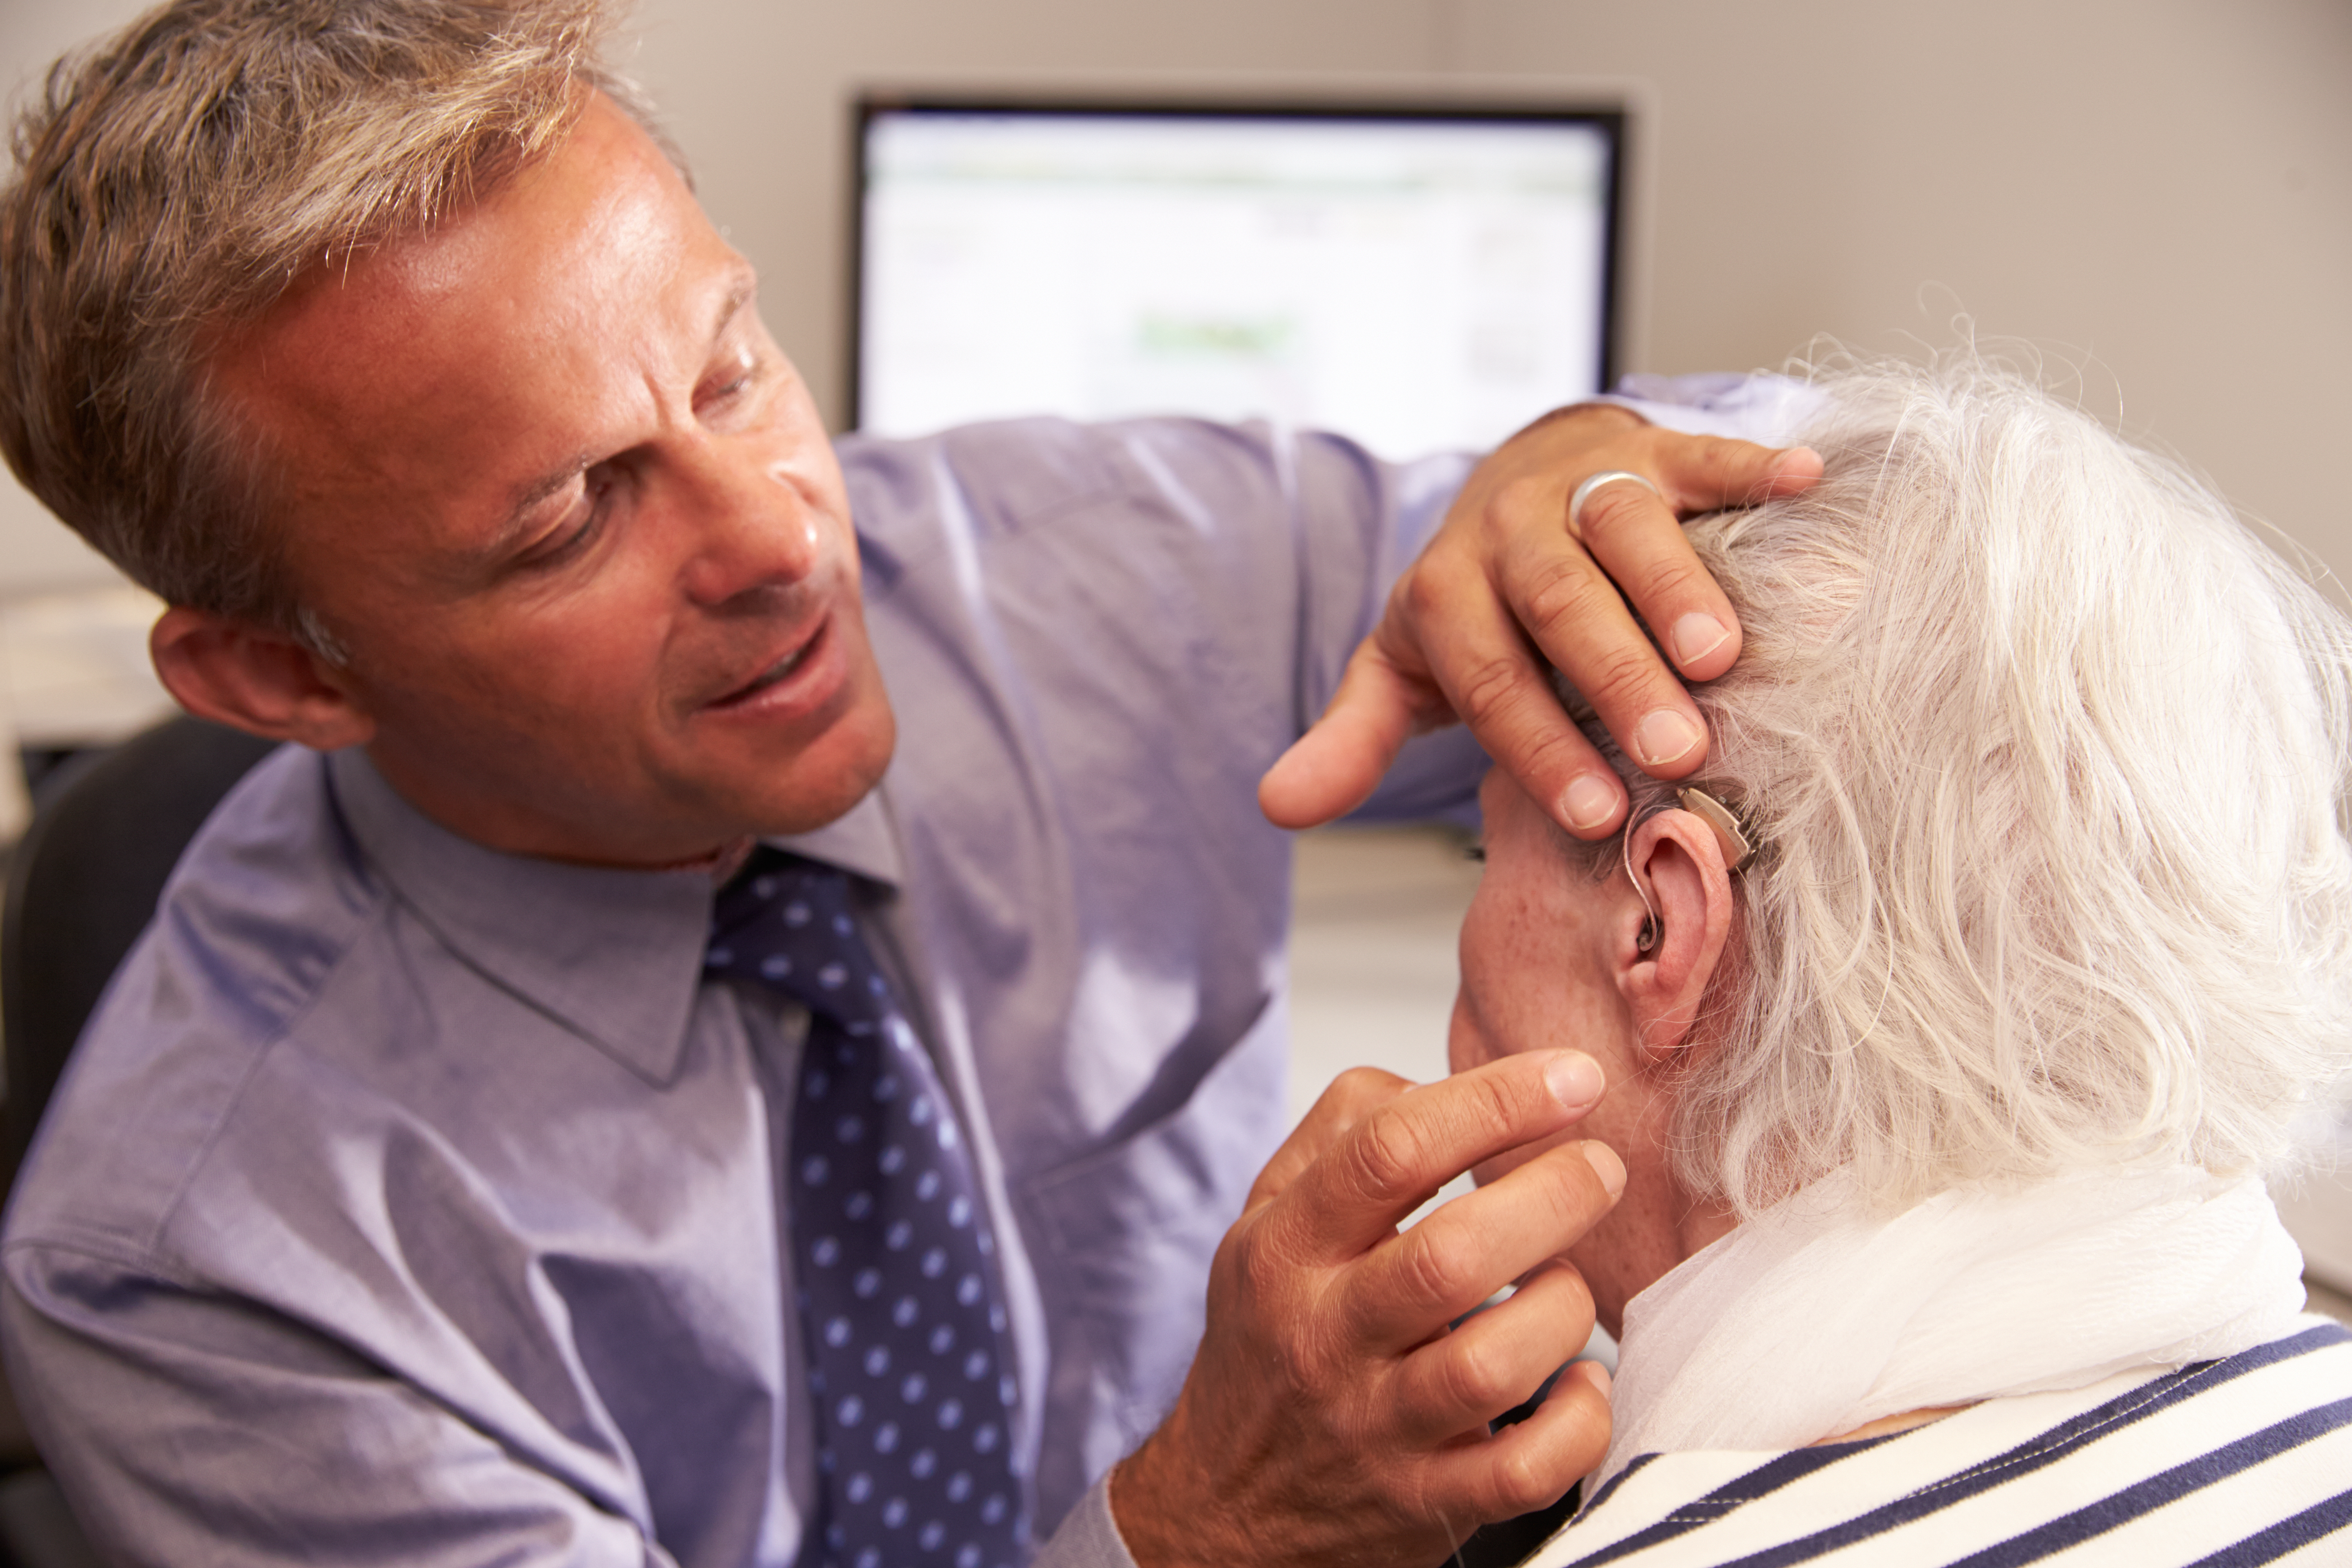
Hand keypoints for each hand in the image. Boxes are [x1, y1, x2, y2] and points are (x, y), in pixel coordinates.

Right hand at [1109, 1053, 1624, 1567]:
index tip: (1572, 1077)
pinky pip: (1524, 1472)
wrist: (1224, 1502)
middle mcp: (1323, 1335)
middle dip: (1554, 1196)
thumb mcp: (1270, 1214)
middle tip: (1601, 1167)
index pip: (1388, 1152)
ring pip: (1493, 1366)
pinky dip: (1579, 1422)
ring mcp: (1374, 1429)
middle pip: (1451, 1257)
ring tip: (1569, 1279)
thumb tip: (1454, 1084)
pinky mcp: (1425, 1503)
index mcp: (1286, 1247)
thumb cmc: (1273, 1332)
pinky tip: (1583, 1379)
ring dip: (1563, 1307)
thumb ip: (1348, 1128)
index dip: (1494, 1102)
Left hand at [1258, 405, 1822, 837]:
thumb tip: (1277, 806)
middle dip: (1615, 675)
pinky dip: (1753, 466)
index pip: (1491, 677)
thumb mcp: (1402, 668)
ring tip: (1723, 655)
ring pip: (1627, 527)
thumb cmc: (1475, 607)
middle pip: (1561, 602)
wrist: (1511, 485)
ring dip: (1677, 587)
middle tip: (1673, 751)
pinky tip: (1806, 482)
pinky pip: (1704, 454)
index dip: (1538, 746)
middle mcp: (1511, 530)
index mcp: (1447, 591)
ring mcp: (1584, 482)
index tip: (1594, 817)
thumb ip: (1350, 736)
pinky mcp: (1653, 447)